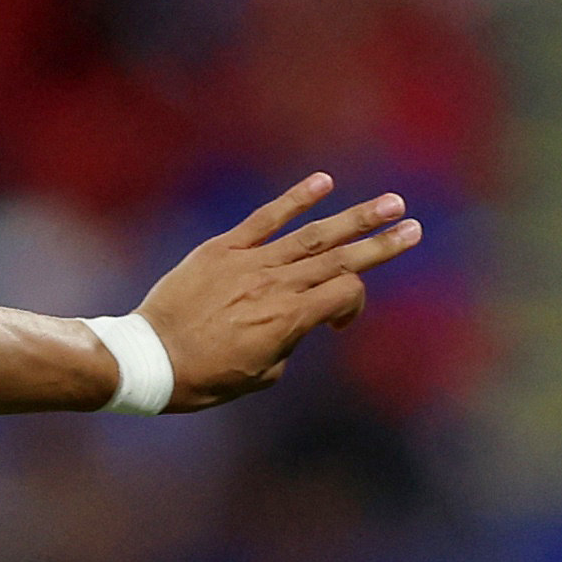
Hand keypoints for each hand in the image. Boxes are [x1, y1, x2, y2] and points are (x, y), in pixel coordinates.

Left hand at [135, 176, 423, 409]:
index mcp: (289, 321)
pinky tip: (324, 182)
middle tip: (414, 228)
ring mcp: (251, 263)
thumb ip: (285, 345)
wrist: (148, 359)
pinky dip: (296, 200)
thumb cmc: (201, 379)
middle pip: (342, 260)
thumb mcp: (256, 377)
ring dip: (356, 217)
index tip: (339, 322)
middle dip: (381, 244)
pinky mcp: (222, 249)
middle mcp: (277, 286)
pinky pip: (265, 219)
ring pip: (314, 235)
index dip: (353, 305)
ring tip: (390, 202)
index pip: (344, 295)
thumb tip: (292, 324)